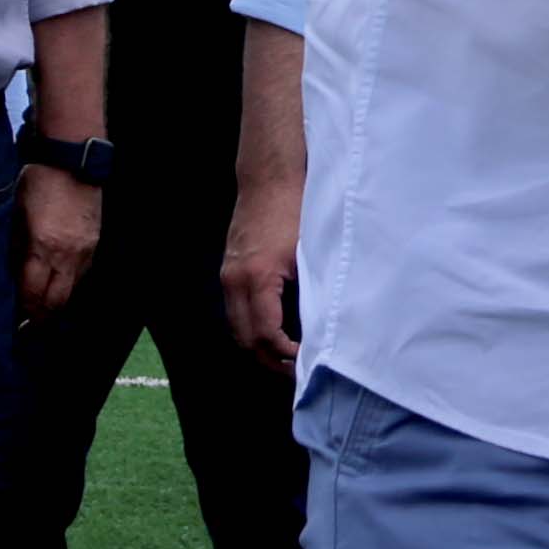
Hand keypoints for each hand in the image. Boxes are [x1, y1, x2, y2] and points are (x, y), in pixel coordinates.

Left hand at [16, 167, 101, 321]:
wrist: (72, 161)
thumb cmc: (37, 183)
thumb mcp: (16, 214)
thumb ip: (16, 248)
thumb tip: (13, 275)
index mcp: (42, 247)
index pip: (33, 293)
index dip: (23, 310)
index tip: (14, 320)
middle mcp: (66, 254)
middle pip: (56, 301)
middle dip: (41, 316)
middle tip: (29, 324)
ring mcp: (84, 250)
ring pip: (71, 291)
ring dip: (57, 302)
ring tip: (43, 309)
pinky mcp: (94, 244)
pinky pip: (82, 274)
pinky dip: (69, 284)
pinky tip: (59, 283)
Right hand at [220, 171, 301, 370]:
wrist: (268, 179)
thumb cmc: (294, 210)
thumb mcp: (308, 253)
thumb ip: (310, 291)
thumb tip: (320, 327)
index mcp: (258, 279)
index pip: (266, 335)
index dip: (285, 354)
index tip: (305, 359)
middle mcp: (235, 281)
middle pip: (244, 339)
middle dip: (269, 359)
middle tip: (295, 369)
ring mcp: (228, 276)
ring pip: (235, 327)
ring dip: (257, 345)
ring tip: (284, 354)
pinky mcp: (229, 270)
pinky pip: (234, 311)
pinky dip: (250, 326)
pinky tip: (272, 328)